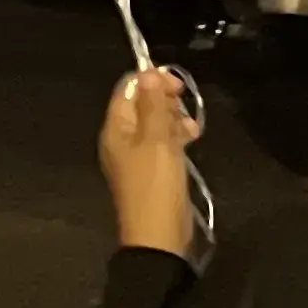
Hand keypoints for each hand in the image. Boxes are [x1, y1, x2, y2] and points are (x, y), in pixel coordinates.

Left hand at [99, 67, 199, 258]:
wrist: (158, 236)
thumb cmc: (155, 184)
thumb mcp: (157, 139)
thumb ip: (153, 104)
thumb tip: (148, 72)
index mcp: (116, 128)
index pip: (128, 89)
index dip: (150, 80)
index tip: (176, 84)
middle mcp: (122, 138)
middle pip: (141, 103)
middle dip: (164, 99)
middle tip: (184, 105)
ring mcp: (136, 155)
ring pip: (154, 122)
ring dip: (173, 117)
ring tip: (191, 127)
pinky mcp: (151, 169)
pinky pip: (161, 142)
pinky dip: (176, 135)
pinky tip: (192, 138)